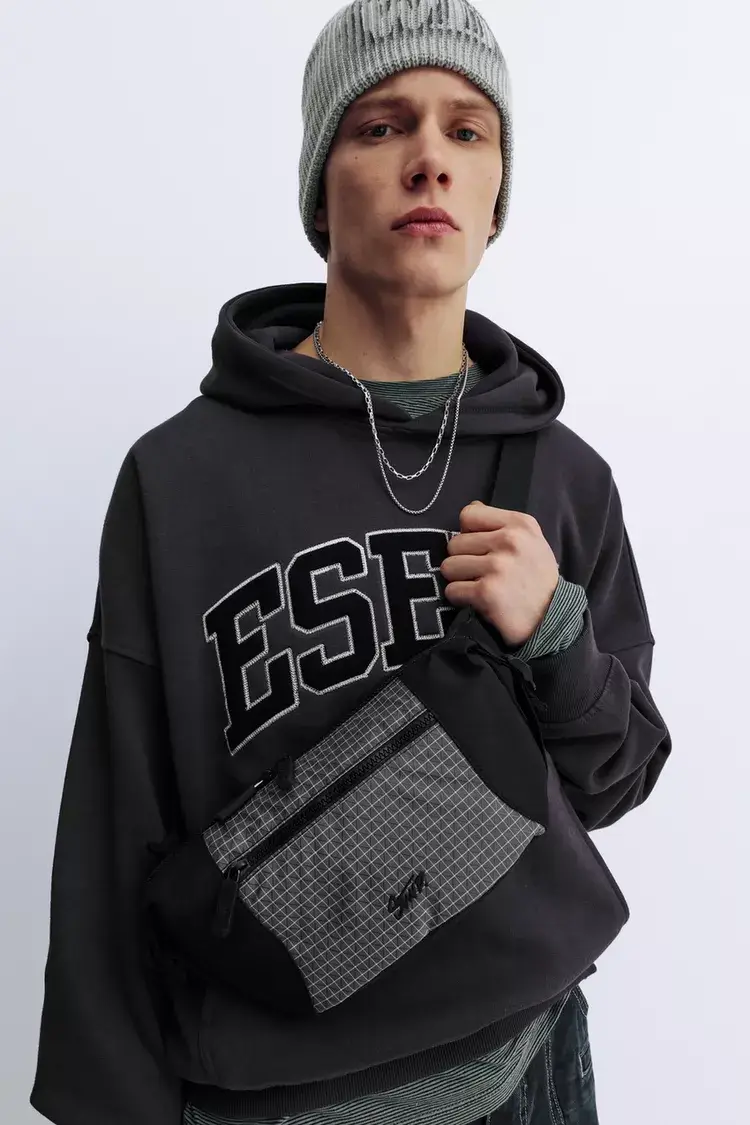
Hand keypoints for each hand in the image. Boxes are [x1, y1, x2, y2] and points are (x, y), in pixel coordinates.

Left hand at [440, 501, 559, 647]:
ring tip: (479, 586)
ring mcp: (497, 566)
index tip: (481, 548)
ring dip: (459, 580)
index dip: (468, 533)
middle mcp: (509, 541)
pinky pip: (451, 590)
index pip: (468, 515)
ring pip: (448, 566)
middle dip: (463, 560)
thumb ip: (502, 524)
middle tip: (482, 573)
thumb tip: (472, 508)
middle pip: (454, 543)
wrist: (550, 619)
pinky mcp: (486, 592)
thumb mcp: (531, 541)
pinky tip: (478, 601)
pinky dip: (460, 599)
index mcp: (520, 524)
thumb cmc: (536, 578)